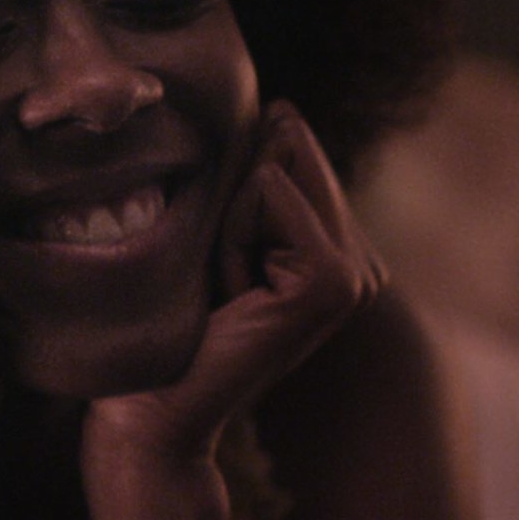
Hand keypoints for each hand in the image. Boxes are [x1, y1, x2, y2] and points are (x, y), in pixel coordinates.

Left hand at [83, 101, 383, 475]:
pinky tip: (232, 294)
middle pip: (291, 145)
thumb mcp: (219, 234)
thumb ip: (256, 178)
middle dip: (237, 198)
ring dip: (231, 220)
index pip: (292, 144)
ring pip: (278, 166)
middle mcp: (363, 263)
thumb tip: (282, 109)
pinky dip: (232, 233)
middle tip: (223, 278)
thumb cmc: (169, 324)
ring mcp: (357, 276)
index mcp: (342, 250)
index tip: (223, 267)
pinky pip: (270, 194)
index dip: (236, 191)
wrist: (155, 410)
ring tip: (226, 288)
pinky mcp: (334, 282)